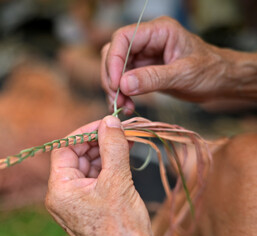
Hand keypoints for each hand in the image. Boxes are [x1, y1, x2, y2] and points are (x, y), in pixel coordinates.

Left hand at [45, 116, 152, 235]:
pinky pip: (96, 176)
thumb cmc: (121, 228)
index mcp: (60, 189)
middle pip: (77, 155)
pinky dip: (109, 164)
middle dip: (98, 141)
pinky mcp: (90, 202)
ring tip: (126, 140)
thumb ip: (113, 148)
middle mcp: (64, 194)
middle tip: (119, 131)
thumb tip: (110, 121)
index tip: (104, 124)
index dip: (83, 133)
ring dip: (106, 151)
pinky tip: (124, 154)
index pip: (64, 149)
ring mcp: (77, 199)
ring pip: (88, 165)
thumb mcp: (117, 182)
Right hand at [101, 16, 254, 112]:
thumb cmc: (210, 71)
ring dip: (115, 89)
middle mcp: (148, 41)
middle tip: (117, 99)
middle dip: (112, 77)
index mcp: (159, 31)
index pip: (124, 38)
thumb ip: (153, 78)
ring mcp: (144, 56)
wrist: (221, 81)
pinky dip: (122, 94)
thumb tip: (123, 85)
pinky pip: (124, 81)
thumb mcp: (183, 74)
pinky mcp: (143, 71)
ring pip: (116, 69)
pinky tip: (128, 106)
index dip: (114, 60)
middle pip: (114, 53)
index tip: (116, 84)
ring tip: (123, 107)